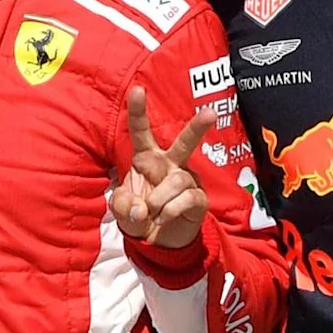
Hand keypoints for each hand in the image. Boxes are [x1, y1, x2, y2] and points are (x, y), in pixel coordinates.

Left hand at [111, 84, 220, 249]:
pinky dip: (169, 211)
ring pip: (177, 179)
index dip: (137, 112)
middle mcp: (169, 164)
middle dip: (197, 128)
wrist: (157, 242)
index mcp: (146, 159)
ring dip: (159, 199)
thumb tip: (141, 208)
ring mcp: (186, 180)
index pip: (141, 132)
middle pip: (184, 142)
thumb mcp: (121, 210)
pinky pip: (187, 198)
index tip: (136, 90)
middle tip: (211, 113)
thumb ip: (123, 204)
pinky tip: (162, 218)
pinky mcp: (198, 199)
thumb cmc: (138, 215)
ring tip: (153, 213)